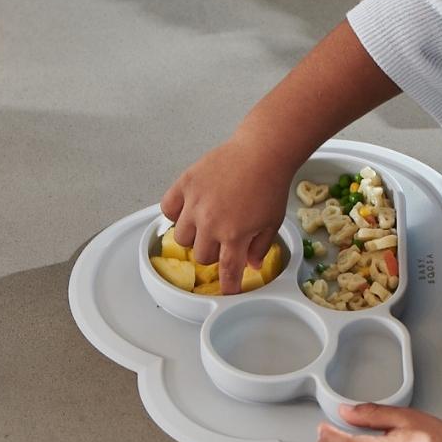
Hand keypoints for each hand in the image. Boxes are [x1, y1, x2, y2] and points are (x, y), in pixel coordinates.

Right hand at [159, 128, 293, 292]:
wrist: (263, 151)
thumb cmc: (271, 184)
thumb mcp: (273, 222)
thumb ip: (260, 247)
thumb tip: (251, 265)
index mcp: (234, 235)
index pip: (226, 271)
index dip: (227, 285)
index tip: (227, 290)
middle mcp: (210, 222)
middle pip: (201, 256)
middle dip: (213, 253)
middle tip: (222, 240)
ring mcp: (195, 203)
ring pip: (182, 237)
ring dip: (194, 236)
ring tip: (206, 223)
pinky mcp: (186, 184)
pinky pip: (168, 208)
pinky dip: (175, 213)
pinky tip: (187, 209)